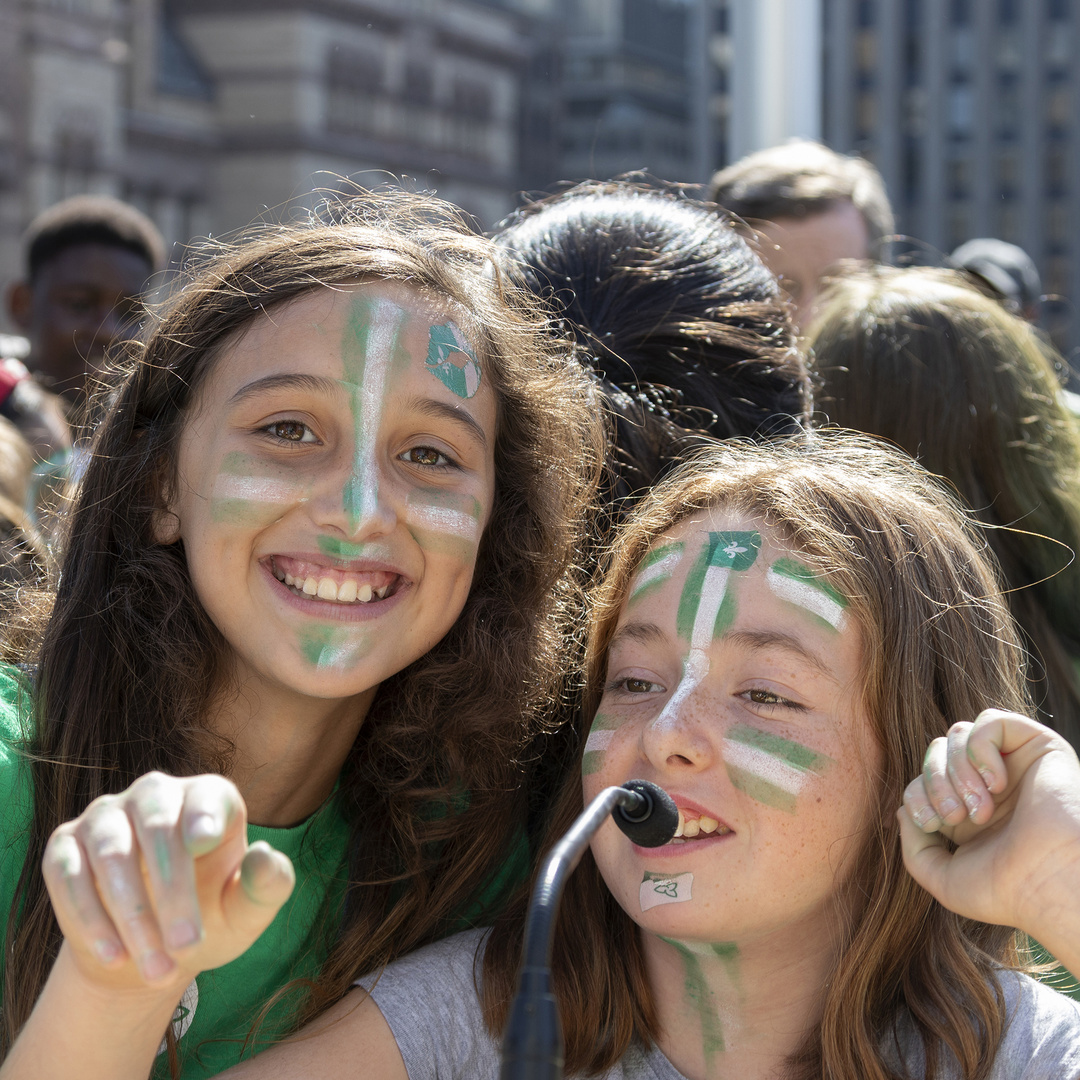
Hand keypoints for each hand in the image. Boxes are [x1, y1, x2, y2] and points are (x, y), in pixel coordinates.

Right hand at [42, 772, 293, 995]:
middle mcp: (155, 794)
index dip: (204, 814)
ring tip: (158, 970)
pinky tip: (114, 956)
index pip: (207, 797)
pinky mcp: (65, 846)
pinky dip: (89, 918)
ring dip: (133, 916)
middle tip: (188, 946)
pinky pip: (69, 876)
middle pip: (158, 828)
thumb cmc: (210, 919)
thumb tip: (265, 856)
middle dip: (172, 892)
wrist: (149, 951)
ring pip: (111, 854)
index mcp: (207, 797)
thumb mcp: (246, 911)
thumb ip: (268, 885)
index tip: (204, 840)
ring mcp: (106, 816)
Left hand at [898, 709, 1079, 943]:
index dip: (916, 794)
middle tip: (957, 816)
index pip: (923, 777)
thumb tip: (902, 811)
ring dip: (958, 770)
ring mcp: (1014, 763)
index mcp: (970, 808)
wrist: (1052, 883)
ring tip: (982, 808)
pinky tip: (997, 784)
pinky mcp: (1038, 746)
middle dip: (934, 782)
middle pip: (936, 751)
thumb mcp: (944, 879)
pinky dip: (981, 749)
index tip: (933, 824)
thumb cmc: (1006, 889)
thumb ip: (914, 849)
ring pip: (958, 734)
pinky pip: (991, 721)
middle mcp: (991, 782)